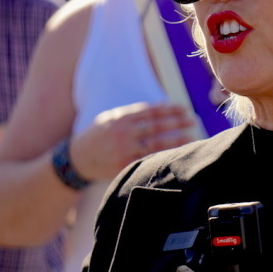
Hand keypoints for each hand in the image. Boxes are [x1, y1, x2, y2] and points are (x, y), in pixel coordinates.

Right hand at [69, 102, 196, 180]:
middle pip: (158, 126)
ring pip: (157, 143)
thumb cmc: (100, 135)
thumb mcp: (112, 117)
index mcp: (122, 118)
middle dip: (178, 123)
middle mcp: (124, 132)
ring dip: (177, 139)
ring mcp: (125, 150)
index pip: (152, 111)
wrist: (78, 159)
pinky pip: (149, 159)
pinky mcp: (125, 165)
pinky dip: (164, 155)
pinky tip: (176, 153)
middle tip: (194, 121)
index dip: (171, 109)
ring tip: (192, 136)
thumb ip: (135, 113)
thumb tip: (163, 106)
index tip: (185, 109)